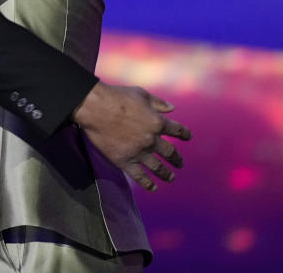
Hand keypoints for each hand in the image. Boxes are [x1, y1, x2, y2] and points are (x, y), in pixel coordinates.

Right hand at [73, 81, 191, 191]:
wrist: (95, 108)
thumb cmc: (117, 97)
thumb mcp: (141, 94)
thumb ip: (158, 102)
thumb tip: (172, 108)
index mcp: (158, 122)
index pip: (178, 131)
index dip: (184, 134)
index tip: (187, 137)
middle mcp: (152, 140)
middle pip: (170, 153)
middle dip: (177, 159)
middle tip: (180, 163)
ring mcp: (139, 152)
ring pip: (158, 168)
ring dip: (166, 174)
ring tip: (170, 177)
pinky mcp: (125, 161)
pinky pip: (140, 176)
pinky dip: (148, 184)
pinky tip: (153, 187)